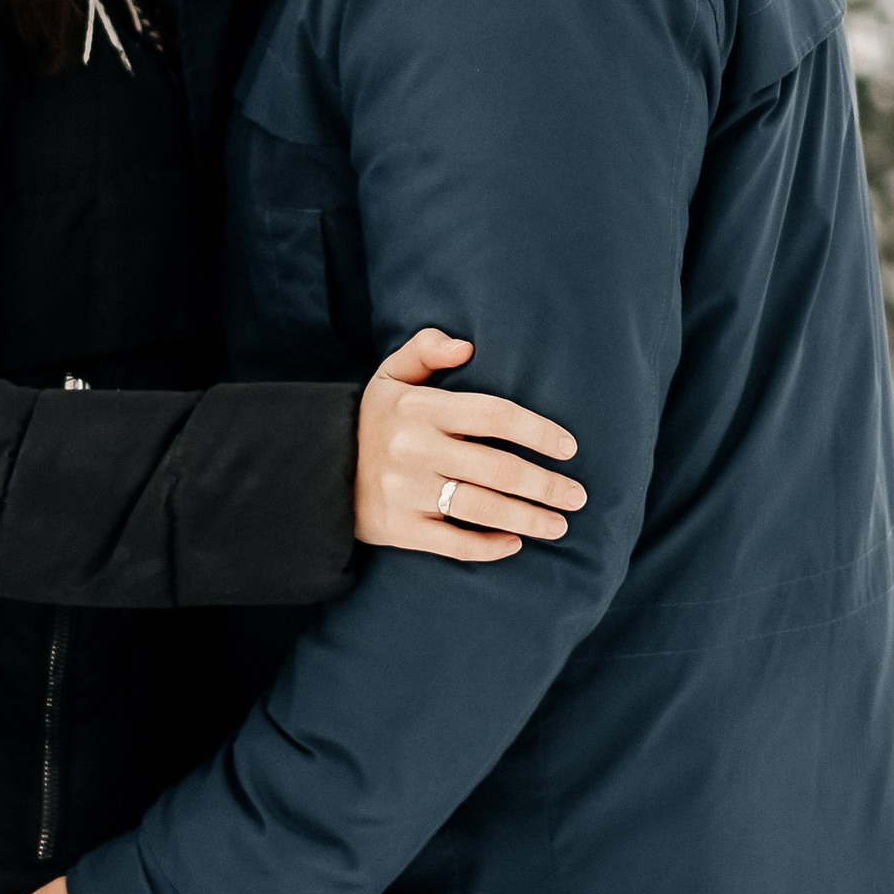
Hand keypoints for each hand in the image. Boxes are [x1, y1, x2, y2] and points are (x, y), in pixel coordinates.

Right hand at [356, 328, 583, 559]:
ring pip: (482, 508)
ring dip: (529, 519)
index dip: (537, 431)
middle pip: (497, 468)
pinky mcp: (398, 529)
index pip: (493, 415)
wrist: (317, 469)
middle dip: (546, 485)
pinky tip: (513, 543)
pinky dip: (488, 547)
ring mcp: (406, 492)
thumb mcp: (390, 376)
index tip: (568, 447)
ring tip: (559, 525)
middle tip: (577, 496)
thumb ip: (426, 349)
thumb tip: (467, 345)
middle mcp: (415, 450)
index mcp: (420, 409)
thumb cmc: (372, 421)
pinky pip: (453, 543)